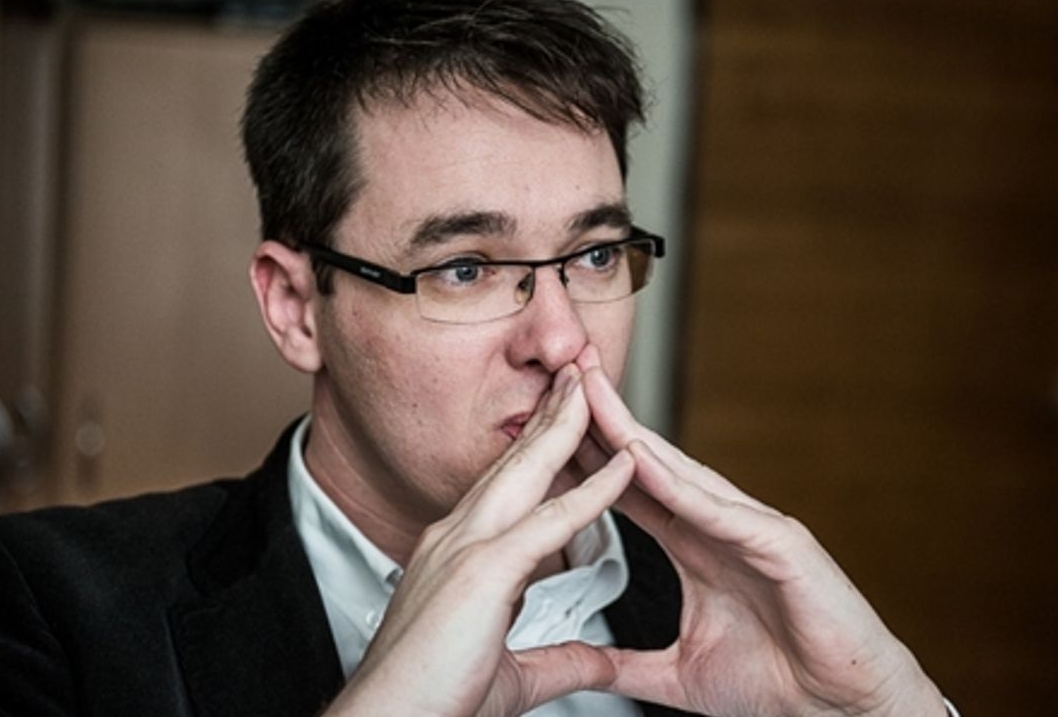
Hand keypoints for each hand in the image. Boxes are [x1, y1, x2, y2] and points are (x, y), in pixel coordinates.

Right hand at [326, 364, 633, 716]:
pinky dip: (592, 490)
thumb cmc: (432, 702)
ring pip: (529, 473)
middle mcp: (455, 538)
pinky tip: (624, 468)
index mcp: (456, 555)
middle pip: (514, 462)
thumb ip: (561, 660)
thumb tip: (600, 663)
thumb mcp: (515, 675)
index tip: (567, 424)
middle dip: (551, 416)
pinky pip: (551, 520)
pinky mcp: (483, 571)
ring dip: (568, 427)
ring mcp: (464, 548)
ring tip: (597, 386)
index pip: (506, 487)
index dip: (538, 450)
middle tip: (581, 374)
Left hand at [574, 347, 945, 715]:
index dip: (587, 458)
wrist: (843, 709)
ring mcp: (753, 529)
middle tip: (561, 374)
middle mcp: (722, 526)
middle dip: (606, 419)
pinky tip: (642, 461)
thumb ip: (628, 662)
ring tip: (589, 395)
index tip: (540, 429)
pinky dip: (681, 485)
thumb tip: (581, 665)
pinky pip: (723, 511)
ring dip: (633, 434)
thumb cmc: (779, 683)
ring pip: (683, 473)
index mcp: (698, 548)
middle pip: (650, 464)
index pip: (631, 490)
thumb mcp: (680, 675)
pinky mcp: (783, 544)